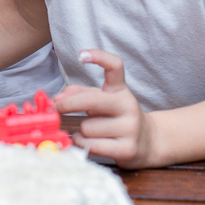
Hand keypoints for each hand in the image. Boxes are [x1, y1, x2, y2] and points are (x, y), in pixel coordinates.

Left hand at [53, 49, 155, 168]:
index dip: (99, 57)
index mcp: (120, 90)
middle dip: (68, 104)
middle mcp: (128, 105)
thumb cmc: (116, 117)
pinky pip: (91, 145)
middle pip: (91, 100)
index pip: (115, 66)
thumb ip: (79, 93)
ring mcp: (130, 128)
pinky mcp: (128, 149)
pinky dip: (82, 143)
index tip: (82, 55)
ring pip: (88, 127)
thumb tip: (58, 98)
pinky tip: (86, 141)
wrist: (148, 141)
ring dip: (80, 130)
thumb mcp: (101, 100)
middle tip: (57, 107)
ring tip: (89, 131)